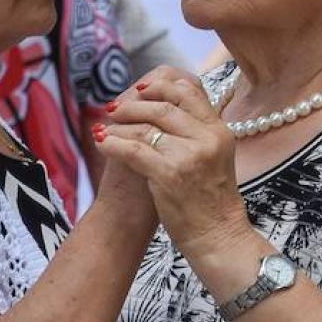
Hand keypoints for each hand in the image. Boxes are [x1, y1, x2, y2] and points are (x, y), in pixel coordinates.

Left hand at [96, 67, 250, 257]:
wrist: (218, 235)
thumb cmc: (211, 198)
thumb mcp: (215, 155)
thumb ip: (196, 129)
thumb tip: (165, 106)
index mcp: (219, 130)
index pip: (188, 91)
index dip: (160, 86)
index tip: (140, 88)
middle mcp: (207, 138)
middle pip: (163, 106)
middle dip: (134, 104)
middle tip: (114, 107)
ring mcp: (188, 156)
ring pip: (146, 127)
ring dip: (120, 124)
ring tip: (105, 127)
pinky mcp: (169, 175)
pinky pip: (133, 150)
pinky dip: (113, 144)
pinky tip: (102, 143)